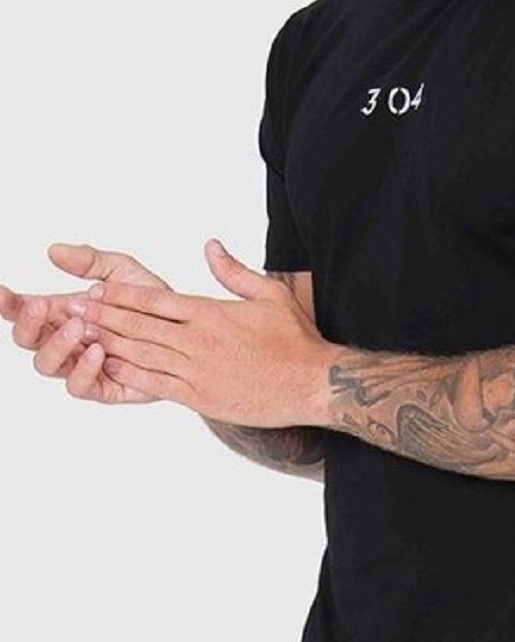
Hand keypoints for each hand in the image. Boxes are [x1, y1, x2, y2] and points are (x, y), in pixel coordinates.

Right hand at [0, 243, 170, 403]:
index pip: (25, 309)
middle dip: (28, 324)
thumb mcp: (122, 271)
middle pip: (28, 340)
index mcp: (63, 312)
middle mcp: (66, 341)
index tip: (1, 290)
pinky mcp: (103, 387)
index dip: (8, 303)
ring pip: (47, 365)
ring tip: (79, 326)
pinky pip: (80, 387)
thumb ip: (90, 261)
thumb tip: (54, 250)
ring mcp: (82, 365)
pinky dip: (84, 369)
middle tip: (42, 306)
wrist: (188, 331)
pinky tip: (99, 351)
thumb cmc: (151, 303)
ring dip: (57, 345)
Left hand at [78, 239, 337, 426]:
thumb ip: (233, 270)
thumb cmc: (294, 339)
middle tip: (73, 308)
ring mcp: (196, 370)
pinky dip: (129, 373)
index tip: (96, 288)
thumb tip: (210, 245)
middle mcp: (198, 340)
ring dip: (108, 342)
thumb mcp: (268, 293)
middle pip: (140, 325)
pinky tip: (108, 366)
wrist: (312, 383)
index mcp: (211, 312)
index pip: (156, 300)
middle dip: (103, 315)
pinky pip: (155, 383)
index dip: (121, 295)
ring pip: (142, 353)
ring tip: (80, 334)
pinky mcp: (199, 396)